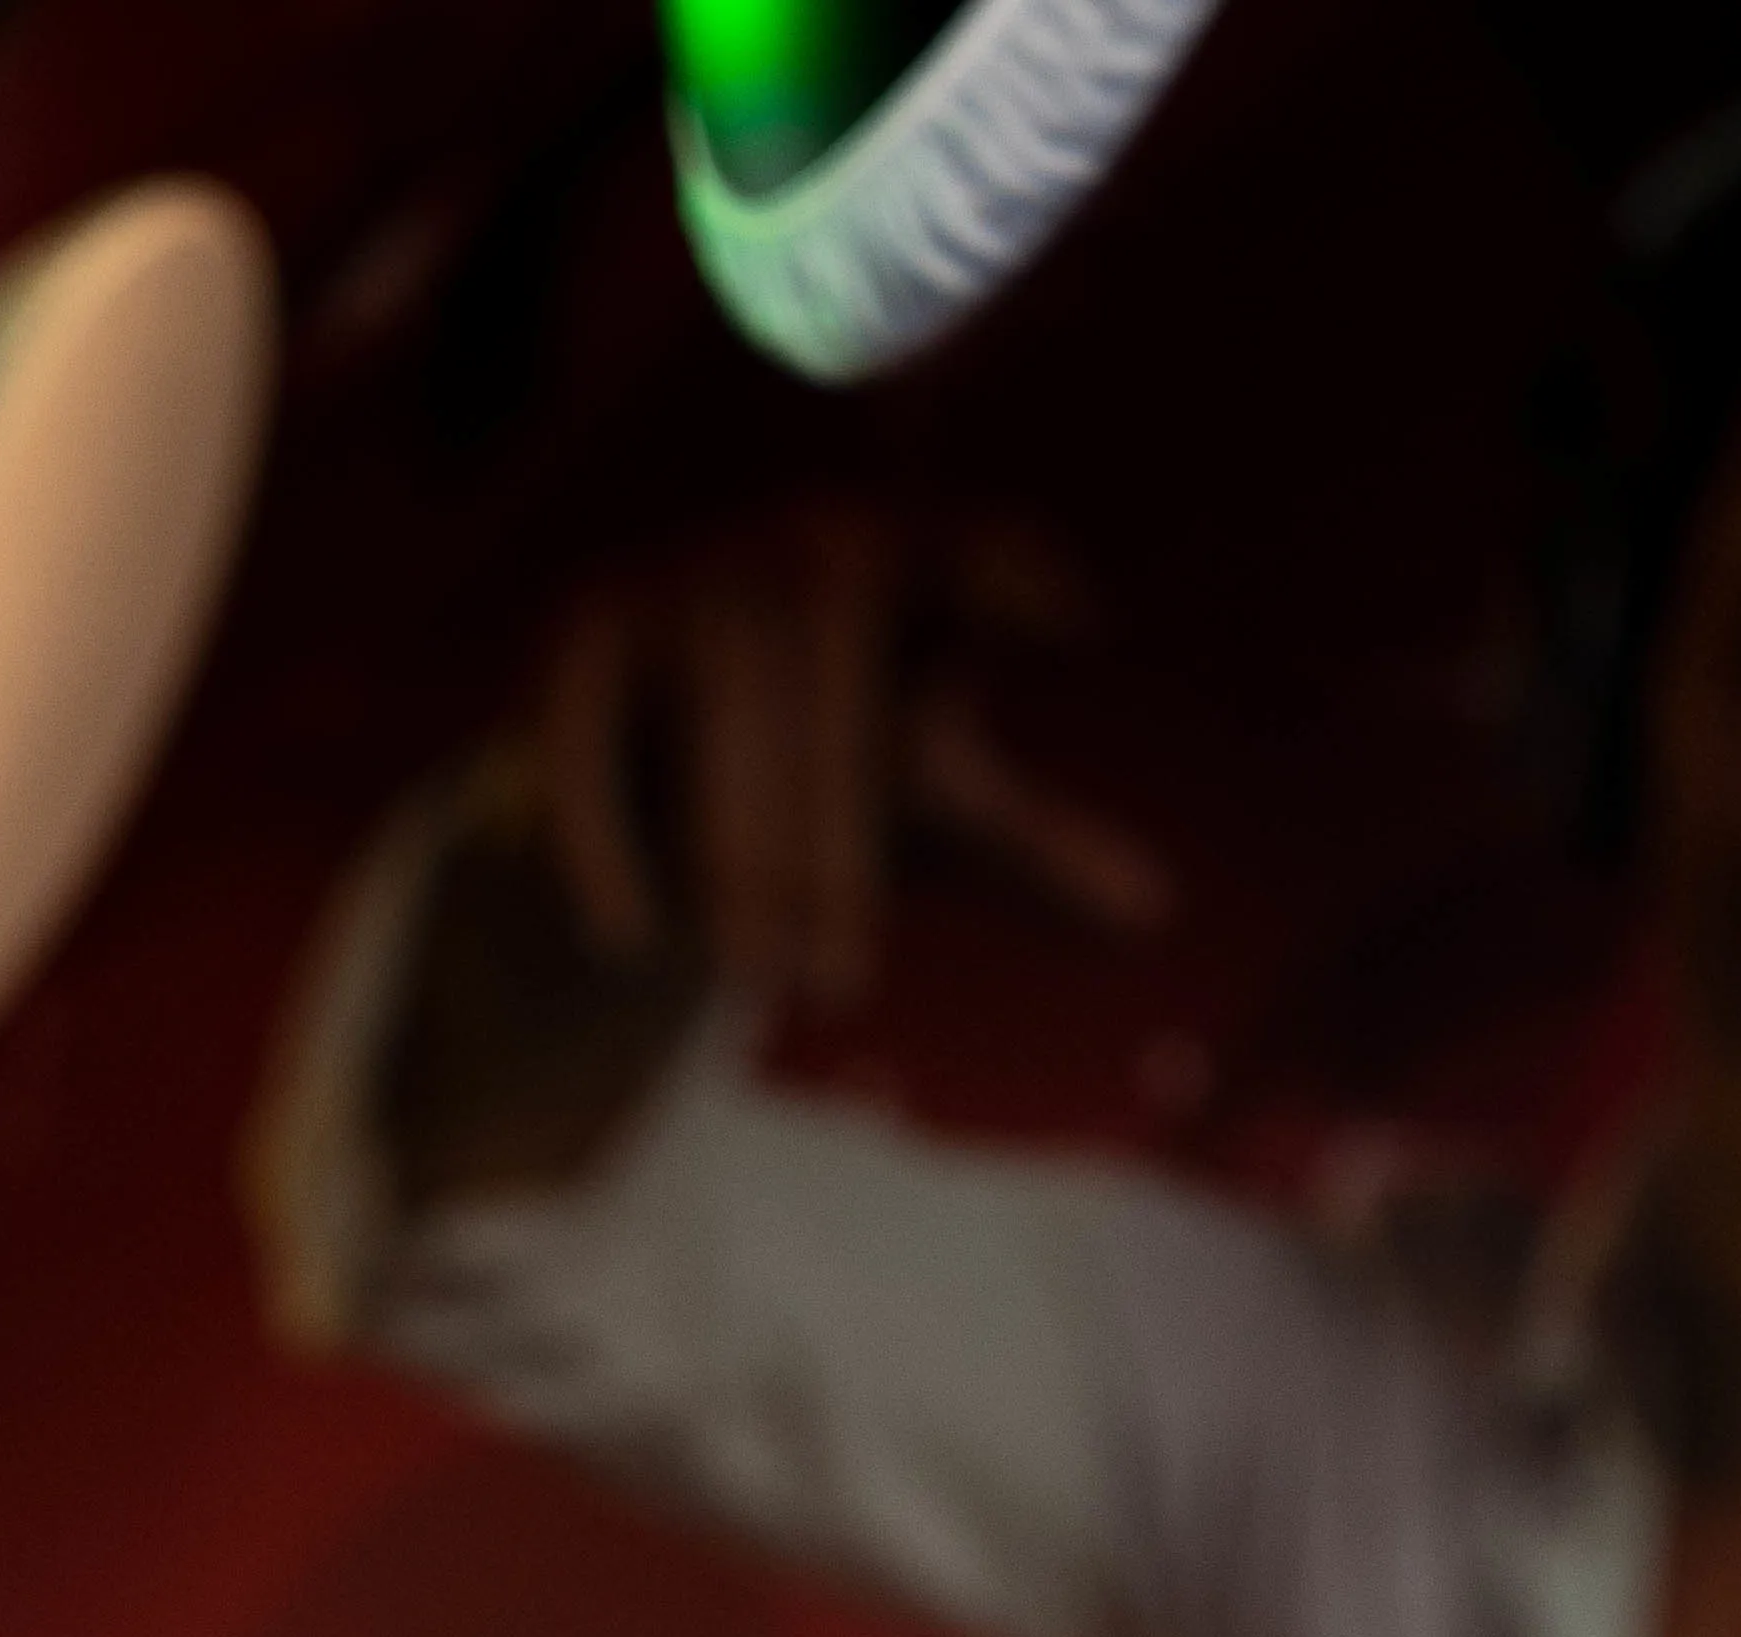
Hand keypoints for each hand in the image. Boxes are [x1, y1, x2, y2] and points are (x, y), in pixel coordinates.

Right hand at [534, 503, 1174, 1013]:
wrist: (646, 791)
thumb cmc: (824, 788)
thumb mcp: (932, 819)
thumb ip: (1032, 854)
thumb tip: (1155, 922)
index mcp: (903, 574)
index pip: (968, 545)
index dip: (1009, 571)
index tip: (1076, 633)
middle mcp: (800, 553)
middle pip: (836, 646)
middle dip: (834, 834)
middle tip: (840, 987)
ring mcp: (687, 588)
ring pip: (730, 690)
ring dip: (741, 847)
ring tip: (756, 982)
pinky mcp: (585, 647)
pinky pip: (589, 731)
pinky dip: (602, 837)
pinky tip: (633, 945)